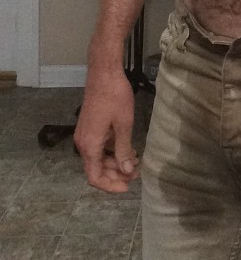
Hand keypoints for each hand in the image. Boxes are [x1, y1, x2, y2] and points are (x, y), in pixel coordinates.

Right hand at [74, 68, 139, 192]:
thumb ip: (124, 150)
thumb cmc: (115, 97)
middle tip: (137, 174)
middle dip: (116, 174)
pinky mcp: (90, 127)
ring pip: (98, 158)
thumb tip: (127, 171)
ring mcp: (85, 134)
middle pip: (96, 169)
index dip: (110, 186)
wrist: (104, 73)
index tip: (127, 187)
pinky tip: (129, 149)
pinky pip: (99, 147)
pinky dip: (112, 151)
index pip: (94, 177)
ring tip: (136, 162)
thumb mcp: (124, 125)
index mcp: (89, 145)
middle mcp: (83, 143)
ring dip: (115, 163)